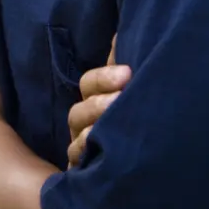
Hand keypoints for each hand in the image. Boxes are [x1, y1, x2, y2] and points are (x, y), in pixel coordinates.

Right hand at [67, 37, 129, 168]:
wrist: (131, 167)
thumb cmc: (127, 122)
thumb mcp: (124, 93)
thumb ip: (120, 69)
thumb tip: (121, 35)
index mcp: (94, 101)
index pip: (90, 84)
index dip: (104, 78)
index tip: (127, 73)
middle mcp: (83, 124)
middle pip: (79, 110)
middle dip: (99, 102)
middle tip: (121, 96)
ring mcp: (80, 148)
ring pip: (78, 137)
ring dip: (92, 129)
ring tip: (111, 126)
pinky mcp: (82, 173)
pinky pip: (77, 164)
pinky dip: (85, 157)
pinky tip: (99, 154)